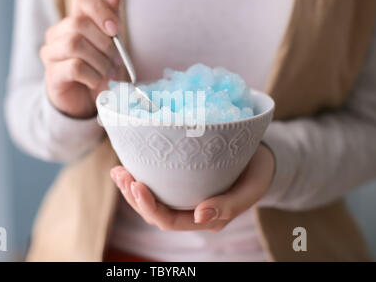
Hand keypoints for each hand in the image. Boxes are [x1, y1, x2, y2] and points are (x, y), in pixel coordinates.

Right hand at [40, 0, 122, 118]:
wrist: (87, 103)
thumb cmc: (99, 71)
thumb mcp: (112, 47)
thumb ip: (111, 22)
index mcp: (75, 20)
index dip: (101, 9)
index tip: (115, 29)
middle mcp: (58, 33)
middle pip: (79, 24)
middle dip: (105, 44)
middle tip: (117, 61)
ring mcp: (51, 53)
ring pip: (74, 44)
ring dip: (99, 61)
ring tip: (108, 73)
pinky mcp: (52, 74)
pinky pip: (74, 67)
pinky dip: (92, 76)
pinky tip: (96, 82)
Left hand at [110, 144, 274, 231]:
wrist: (261, 160)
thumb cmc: (256, 173)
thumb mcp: (249, 191)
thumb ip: (228, 206)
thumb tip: (200, 215)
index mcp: (205, 219)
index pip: (169, 221)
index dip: (149, 206)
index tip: (137, 184)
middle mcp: (190, 212)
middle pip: (154, 213)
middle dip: (134, 196)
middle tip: (121, 174)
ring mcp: (184, 198)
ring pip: (152, 201)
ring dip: (132, 188)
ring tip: (118, 171)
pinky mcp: (181, 183)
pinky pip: (157, 187)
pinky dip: (141, 177)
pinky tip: (129, 166)